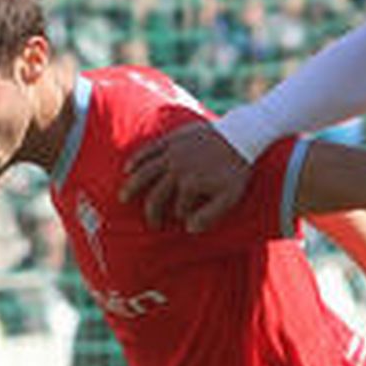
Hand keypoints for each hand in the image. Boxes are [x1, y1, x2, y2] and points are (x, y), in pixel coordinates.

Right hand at [121, 122, 249, 231]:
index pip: (179, 209)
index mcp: (191, 184)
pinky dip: (137, 159)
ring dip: (133, 186)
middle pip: (156, 195)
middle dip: (153, 212)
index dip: (181, 216)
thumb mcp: (230, 197)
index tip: (184, 220)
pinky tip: (128, 169)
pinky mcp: (171, 139)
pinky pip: (148, 149)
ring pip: (145, 172)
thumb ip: (210, 215)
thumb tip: (188, 229)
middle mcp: (177, 169)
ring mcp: (172, 152)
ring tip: (124, 198)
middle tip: (152, 224)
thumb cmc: (236, 170)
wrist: (241, 136)